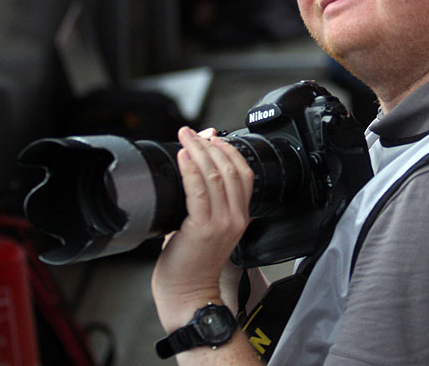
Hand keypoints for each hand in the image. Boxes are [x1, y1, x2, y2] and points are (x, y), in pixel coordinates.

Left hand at [151, 126, 253, 331]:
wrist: (189, 296)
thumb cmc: (192, 265)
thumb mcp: (203, 226)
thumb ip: (201, 199)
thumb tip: (192, 170)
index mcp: (240, 216)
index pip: (245, 173)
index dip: (229, 150)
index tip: (212, 136)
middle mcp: (236, 217)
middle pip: (230, 169)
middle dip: (210, 144)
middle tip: (192, 131)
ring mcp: (222, 223)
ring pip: (215, 175)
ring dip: (198, 151)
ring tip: (185, 137)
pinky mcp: (203, 228)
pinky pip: (199, 190)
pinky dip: (191, 169)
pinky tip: (183, 156)